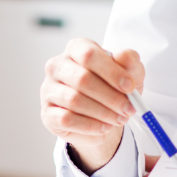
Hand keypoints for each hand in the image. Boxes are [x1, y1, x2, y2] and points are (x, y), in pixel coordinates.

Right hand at [40, 38, 144, 173]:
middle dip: (110, 97)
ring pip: (74, 100)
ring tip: (119, 119)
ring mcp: (48, 90)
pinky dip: (90, 125)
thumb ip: (129, 61)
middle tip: (128, 108)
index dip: (111, 71)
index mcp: (76, 48)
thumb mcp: (129, 73)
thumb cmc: (114, 88)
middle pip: (82, 78)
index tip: (130, 87)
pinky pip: (66, 119)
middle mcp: (57, 66)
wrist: (103, 116)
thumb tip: (123, 56)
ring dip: (102, 113)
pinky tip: (104, 127)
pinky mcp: (47, 113)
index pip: (89, 55)